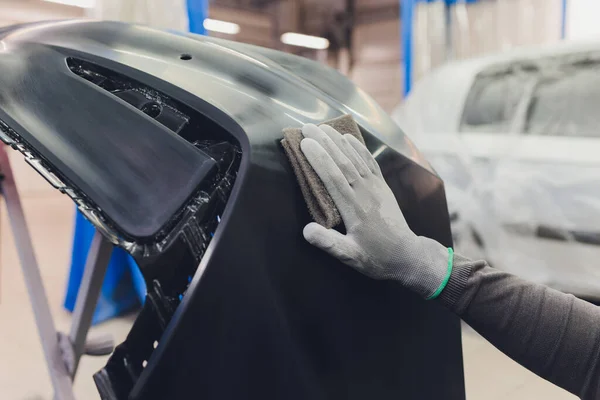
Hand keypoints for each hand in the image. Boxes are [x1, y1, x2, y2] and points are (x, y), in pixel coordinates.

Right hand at [300, 124, 450, 298]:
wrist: (406, 255)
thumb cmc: (375, 257)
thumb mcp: (350, 256)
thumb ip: (329, 243)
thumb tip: (306, 230)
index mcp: (354, 208)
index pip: (332, 177)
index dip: (318, 158)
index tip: (304, 142)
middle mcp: (364, 192)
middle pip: (341, 161)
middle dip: (324, 142)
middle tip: (306, 126)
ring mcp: (375, 187)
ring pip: (354, 158)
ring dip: (338, 140)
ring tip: (323, 126)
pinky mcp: (382, 186)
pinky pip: (369, 162)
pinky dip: (359, 147)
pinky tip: (349, 137)